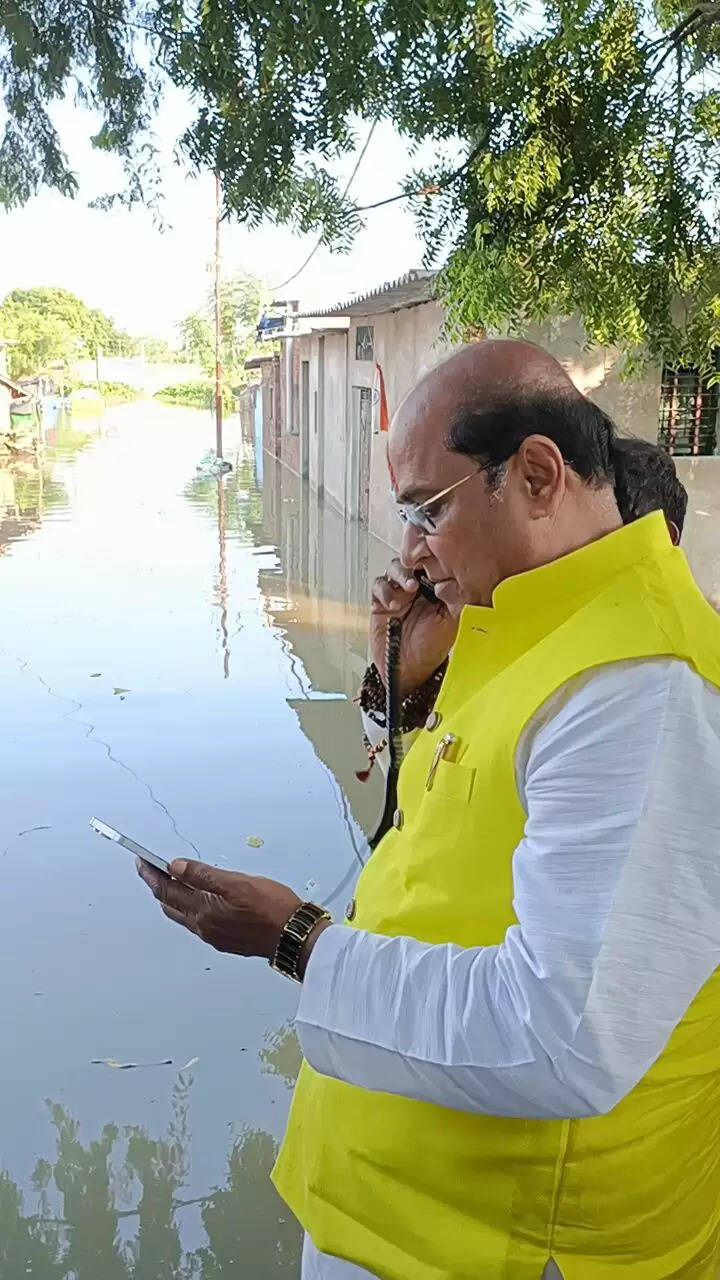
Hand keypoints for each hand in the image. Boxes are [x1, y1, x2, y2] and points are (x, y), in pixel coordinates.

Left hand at [136, 858, 301, 959]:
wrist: (292, 936)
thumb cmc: (271, 909)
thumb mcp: (237, 883)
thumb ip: (204, 875)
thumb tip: (176, 866)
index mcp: (204, 911)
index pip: (168, 890)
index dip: (151, 875)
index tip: (141, 863)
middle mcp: (204, 926)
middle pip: (170, 904)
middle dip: (158, 886)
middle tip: (150, 870)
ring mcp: (214, 935)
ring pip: (182, 915)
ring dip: (172, 898)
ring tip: (169, 882)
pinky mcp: (225, 940)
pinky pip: (197, 923)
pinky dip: (189, 908)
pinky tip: (197, 901)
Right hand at [370, 559, 457, 696]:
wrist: (409, 668)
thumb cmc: (431, 646)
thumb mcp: (451, 623)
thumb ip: (454, 601)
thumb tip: (449, 583)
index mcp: (436, 586)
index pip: (433, 561)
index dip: (430, 557)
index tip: (431, 561)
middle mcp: (417, 585)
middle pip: (411, 560)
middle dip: (411, 565)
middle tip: (414, 580)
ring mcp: (398, 592)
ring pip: (394, 569)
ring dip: (398, 578)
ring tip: (404, 595)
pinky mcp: (381, 601)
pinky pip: (378, 587)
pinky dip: (383, 592)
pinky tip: (389, 606)